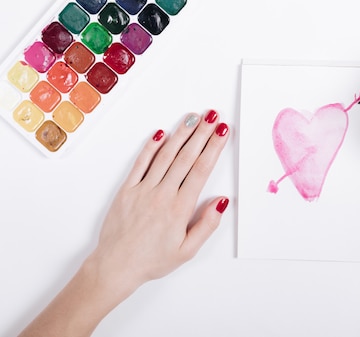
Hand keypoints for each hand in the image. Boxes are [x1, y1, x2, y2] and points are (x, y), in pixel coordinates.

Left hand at [88, 110, 230, 296]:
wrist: (116, 266)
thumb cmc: (152, 260)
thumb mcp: (188, 251)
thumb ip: (207, 225)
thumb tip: (221, 201)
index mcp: (180, 208)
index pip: (201, 170)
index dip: (214, 147)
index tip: (222, 131)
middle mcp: (162, 194)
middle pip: (186, 157)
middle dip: (201, 133)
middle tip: (212, 115)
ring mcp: (143, 189)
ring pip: (165, 155)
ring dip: (181, 134)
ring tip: (192, 118)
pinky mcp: (127, 190)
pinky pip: (140, 163)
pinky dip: (151, 147)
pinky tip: (161, 133)